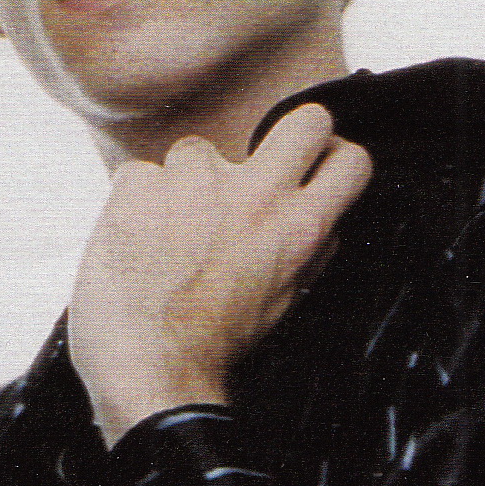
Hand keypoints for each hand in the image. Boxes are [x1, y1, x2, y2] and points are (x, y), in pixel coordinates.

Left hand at [67, 101, 371, 444]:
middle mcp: (256, 194)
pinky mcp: (142, 182)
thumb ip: (307, 254)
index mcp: (297, 229)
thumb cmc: (208, 345)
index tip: (318, 165)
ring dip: (187, 184)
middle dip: (292, 133)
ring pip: (200, 150)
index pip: (351, 159)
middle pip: (305, 120)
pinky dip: (136, 204)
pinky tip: (133, 243)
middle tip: (264, 166)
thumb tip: (324, 219)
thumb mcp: (280, 304)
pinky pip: (142, 174)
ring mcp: (196, 181)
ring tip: (168, 237)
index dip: (334, 159)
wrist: (145, 366)